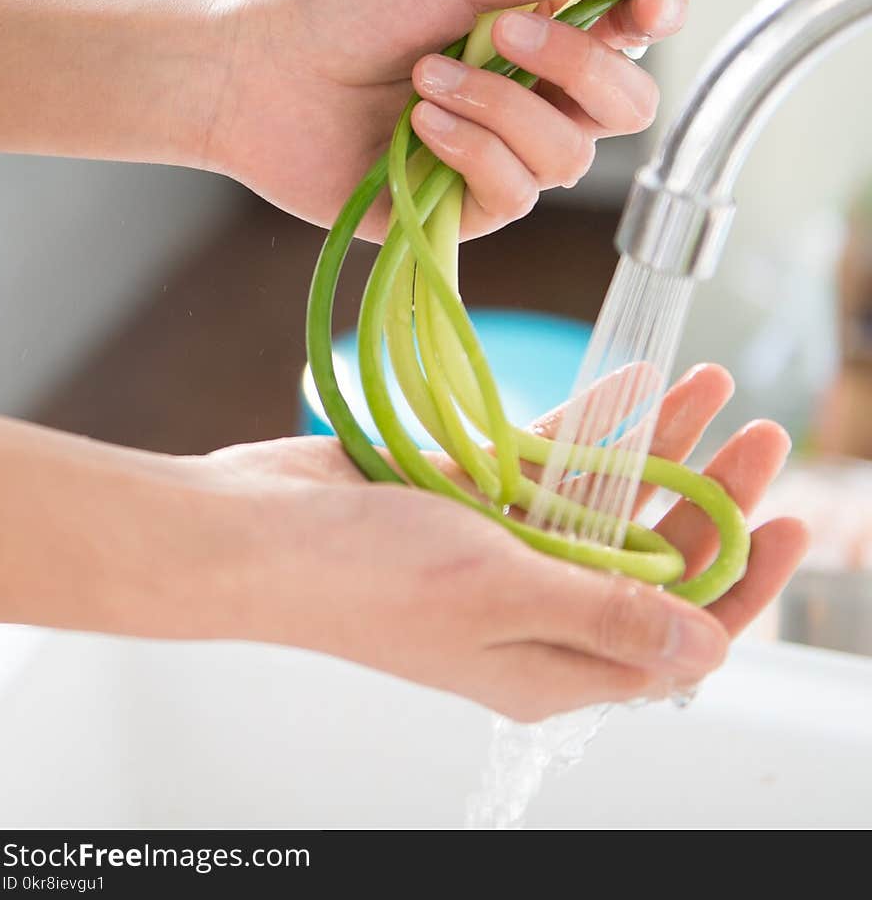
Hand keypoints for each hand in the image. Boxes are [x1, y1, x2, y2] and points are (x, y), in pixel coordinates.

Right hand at [206, 364, 806, 719]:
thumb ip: (607, 615)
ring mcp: (500, 551)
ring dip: (662, 446)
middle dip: (712, 499)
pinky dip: (595, 425)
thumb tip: (706, 648)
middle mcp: (533, 611)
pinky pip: (550, 460)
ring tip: (716, 389)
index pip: (676, 635)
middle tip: (763, 440)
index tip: (790, 524)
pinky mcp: (468, 496)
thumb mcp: (502, 595)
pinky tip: (638, 381)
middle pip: (650, 558)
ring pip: (606, 499)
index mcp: (548, 664)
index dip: (742, 583)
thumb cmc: (362, 576)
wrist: (254, 531)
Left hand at [208, 0, 684, 237]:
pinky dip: (471, 151)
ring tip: (424, 80)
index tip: (649, 1)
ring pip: (568, 155)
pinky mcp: (461, 213)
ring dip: (501, 107)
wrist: (255, 71)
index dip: (653, 20)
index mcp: (535, 34)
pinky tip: (416, 128)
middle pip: (625, 107)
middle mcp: (529, 100)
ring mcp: (497, 160)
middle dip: (578, 68)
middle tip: (504, 31)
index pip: (628, 38)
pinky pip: (513, 194)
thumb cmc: (344, 7)